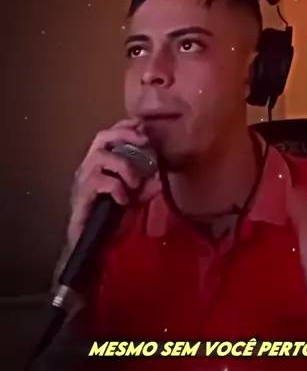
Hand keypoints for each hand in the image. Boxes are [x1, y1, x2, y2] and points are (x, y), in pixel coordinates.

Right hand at [67, 117, 160, 248]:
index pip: (110, 135)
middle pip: (102, 137)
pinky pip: (98, 181)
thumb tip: (160, 179)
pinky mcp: (81, 196)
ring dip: (124, 166)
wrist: (93, 245)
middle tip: (144, 142)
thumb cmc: (112, 220)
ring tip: (134, 182)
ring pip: (100, 157)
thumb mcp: (136, 201)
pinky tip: (124, 200)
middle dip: (124, 135)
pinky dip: (116, 187)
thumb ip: (147, 189)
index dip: (125, 126)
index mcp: (102, 164)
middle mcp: (90, 167)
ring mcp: (83, 180)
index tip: (142, 125)